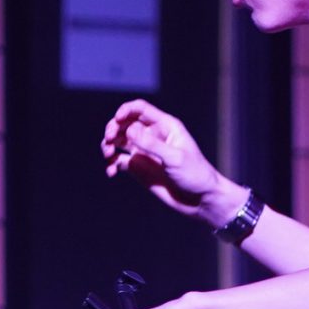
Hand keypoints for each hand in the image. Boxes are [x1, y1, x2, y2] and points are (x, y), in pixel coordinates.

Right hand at [103, 100, 234, 224]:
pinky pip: (118, 161)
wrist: (200, 199)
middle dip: (113, 128)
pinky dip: (111, 164)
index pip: (140, 109)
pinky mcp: (138, 168)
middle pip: (125, 123)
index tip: (117, 120)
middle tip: (109, 140)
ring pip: (118, 141)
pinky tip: (111, 172)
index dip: (125, 110)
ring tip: (108, 155)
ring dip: (108, 145)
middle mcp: (152, 136)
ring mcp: (144, 151)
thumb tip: (128, 130)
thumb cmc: (195, 175)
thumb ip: (151, 144)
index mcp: (165, 126)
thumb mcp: (175, 158)